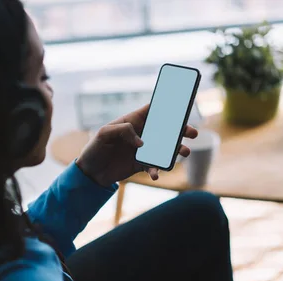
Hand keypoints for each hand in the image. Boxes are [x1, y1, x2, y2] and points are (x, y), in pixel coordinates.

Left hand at [76, 104, 197, 186]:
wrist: (90, 173)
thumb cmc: (94, 149)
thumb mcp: (103, 134)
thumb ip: (122, 130)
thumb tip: (141, 141)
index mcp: (132, 121)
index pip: (153, 109)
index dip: (167, 105)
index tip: (183, 104)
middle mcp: (141, 133)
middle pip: (166, 128)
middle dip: (181, 129)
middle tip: (192, 133)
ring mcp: (144, 149)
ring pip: (166, 147)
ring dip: (177, 149)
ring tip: (184, 152)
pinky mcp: (142, 164)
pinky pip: (155, 166)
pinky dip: (158, 170)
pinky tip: (155, 174)